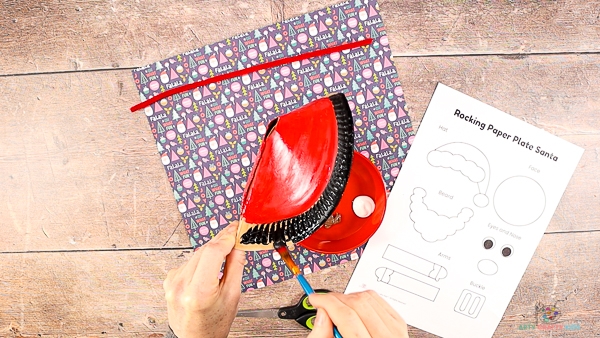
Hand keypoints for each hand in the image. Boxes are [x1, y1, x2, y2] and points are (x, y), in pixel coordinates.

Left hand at [163, 221, 244, 337]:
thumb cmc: (214, 324)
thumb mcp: (232, 296)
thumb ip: (235, 267)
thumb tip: (238, 245)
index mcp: (199, 291)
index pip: (213, 252)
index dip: (226, 237)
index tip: (236, 229)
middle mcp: (181, 285)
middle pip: (204, 250)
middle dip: (221, 241)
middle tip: (235, 236)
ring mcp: (172, 283)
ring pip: (196, 254)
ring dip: (211, 251)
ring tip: (225, 256)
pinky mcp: (169, 281)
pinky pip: (188, 262)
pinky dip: (200, 261)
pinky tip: (208, 270)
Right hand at [307, 291, 408, 337]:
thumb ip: (323, 336)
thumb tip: (323, 312)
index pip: (347, 317)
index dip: (328, 303)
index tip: (316, 300)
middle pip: (358, 306)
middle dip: (336, 299)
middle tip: (323, 301)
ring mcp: (397, 335)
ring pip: (370, 300)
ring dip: (349, 297)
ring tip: (337, 305)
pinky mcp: (400, 328)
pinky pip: (381, 302)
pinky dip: (364, 299)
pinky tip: (353, 305)